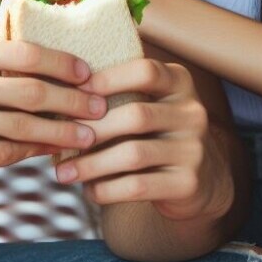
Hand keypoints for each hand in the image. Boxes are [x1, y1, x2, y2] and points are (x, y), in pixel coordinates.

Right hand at [0, 39, 106, 178]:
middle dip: (74, 100)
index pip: (26, 53)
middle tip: (99, 106)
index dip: (63, 63)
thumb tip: (40, 64)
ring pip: (24, 126)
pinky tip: (49, 152)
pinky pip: (4, 154)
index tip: (87, 72)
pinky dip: (32, 153)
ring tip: (87, 135)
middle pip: (33, 91)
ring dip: (62, 132)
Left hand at [56, 57, 221, 223]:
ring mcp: (194, 149)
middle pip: (136, 115)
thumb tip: (62, 89)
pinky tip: (89, 190)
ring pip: (134, 154)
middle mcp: (192, 112)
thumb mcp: (151, 102)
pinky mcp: (189, 183)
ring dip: (92, 164)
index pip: (145, 72)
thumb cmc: (157, 132)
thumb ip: (121, 91)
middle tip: (60, 138)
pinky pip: (139, 186)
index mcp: (180, 83)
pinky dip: (107, 189)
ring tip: (63, 172)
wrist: (201, 178)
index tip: (75, 91)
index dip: (109, 79)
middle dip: (93, 128)